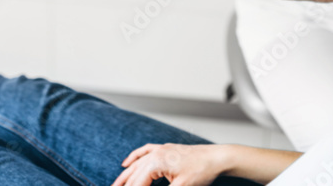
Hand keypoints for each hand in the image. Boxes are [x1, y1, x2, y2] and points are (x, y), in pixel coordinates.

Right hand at [111, 143, 226, 185]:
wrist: (217, 158)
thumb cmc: (202, 171)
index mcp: (156, 162)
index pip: (136, 183)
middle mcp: (155, 153)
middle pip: (133, 174)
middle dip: (124, 185)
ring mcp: (160, 150)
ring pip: (136, 164)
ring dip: (125, 176)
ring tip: (115, 185)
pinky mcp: (166, 150)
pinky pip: (144, 152)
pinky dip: (134, 158)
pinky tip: (126, 163)